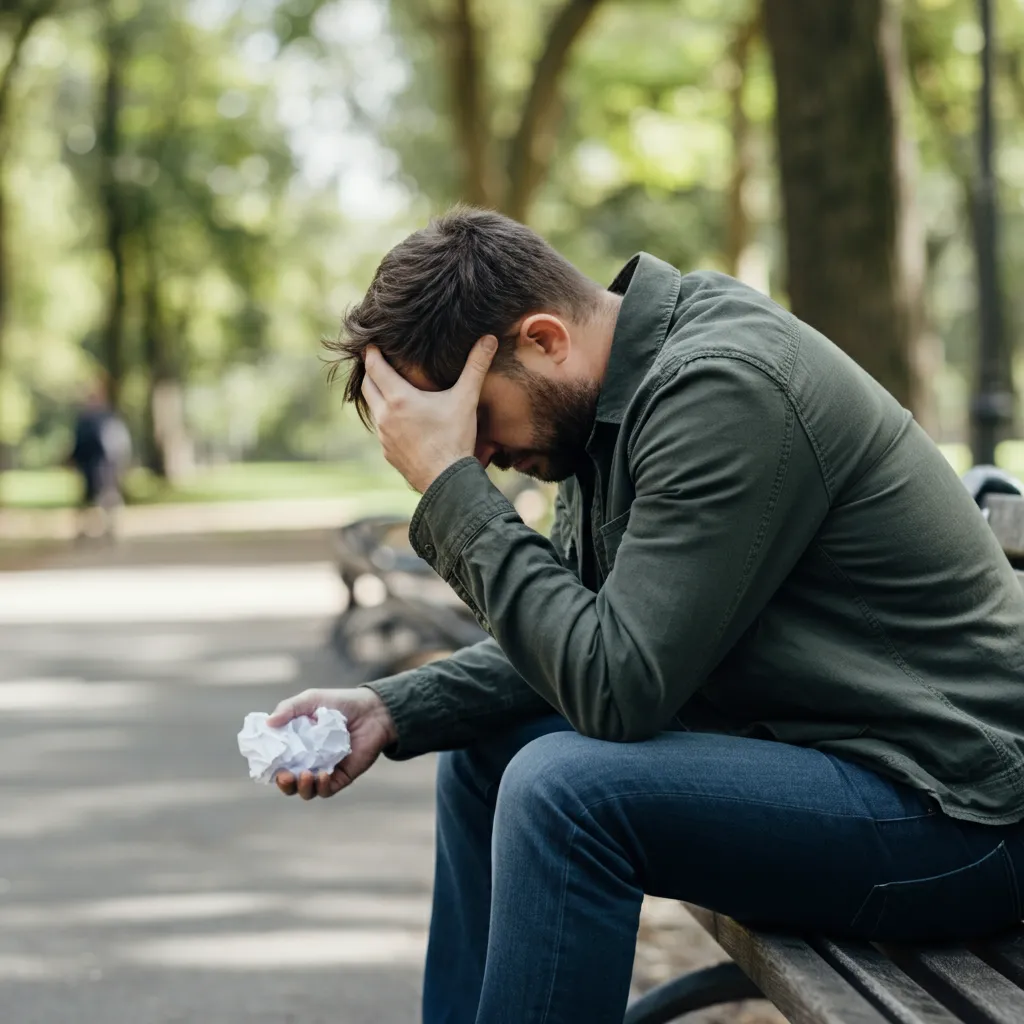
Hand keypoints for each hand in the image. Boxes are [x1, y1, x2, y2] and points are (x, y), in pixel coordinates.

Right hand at [267, 687, 396, 799]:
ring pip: (306, 791)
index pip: (277, 762)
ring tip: (305, 775)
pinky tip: (322, 776)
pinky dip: (322, 786)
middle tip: (284, 776)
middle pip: (289, 783)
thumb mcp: (310, 700)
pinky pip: (327, 790)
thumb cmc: (339, 703)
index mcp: (295, 745)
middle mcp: (307, 760)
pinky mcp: (341, 776)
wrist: (371, 710)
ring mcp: (323, 770)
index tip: (265, 764)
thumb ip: (288, 708)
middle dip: (284, 784)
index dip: (269, 766)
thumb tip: (268, 722)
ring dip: (301, 788)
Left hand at [361, 336, 497, 492]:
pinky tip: (398, 418)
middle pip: (367, 386)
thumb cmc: (455, 438)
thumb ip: (476, 367)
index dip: (371, 353)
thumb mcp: (466, 399)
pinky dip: (385, 418)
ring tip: (387, 386)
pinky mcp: (388, 452)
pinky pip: (381, 429)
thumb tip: (489, 338)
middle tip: (376, 361)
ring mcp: (384, 437)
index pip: (374, 368)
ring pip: (372, 408)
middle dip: (370, 372)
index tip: (372, 343)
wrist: (448, 481)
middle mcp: (385, 416)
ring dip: (377, 396)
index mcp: (399, 399)